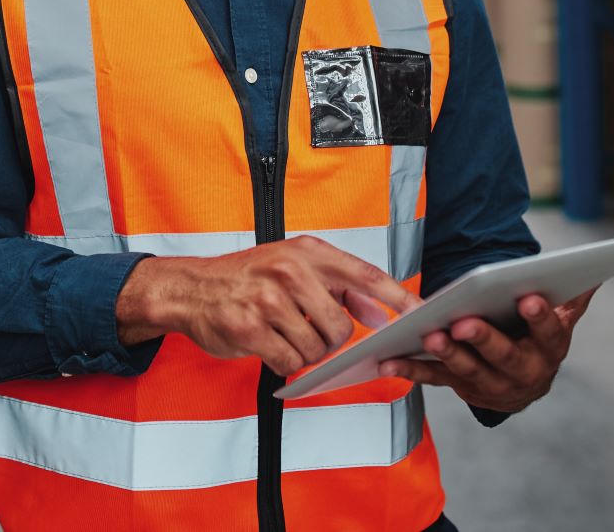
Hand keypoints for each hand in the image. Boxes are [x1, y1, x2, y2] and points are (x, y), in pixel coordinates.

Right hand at [116, 236, 418, 376]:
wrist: (191, 288)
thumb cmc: (246, 277)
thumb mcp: (294, 266)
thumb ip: (340, 286)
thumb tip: (380, 311)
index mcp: (308, 251)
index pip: (365, 274)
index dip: (398, 298)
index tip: (422, 314)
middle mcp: (290, 270)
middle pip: (340, 325)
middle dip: (330, 338)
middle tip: (308, 330)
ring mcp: (269, 299)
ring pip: (315, 348)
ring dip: (303, 352)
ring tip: (282, 334)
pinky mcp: (250, 328)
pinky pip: (289, 362)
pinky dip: (284, 362)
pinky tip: (269, 345)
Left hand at [377, 288, 596, 412]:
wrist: (522, 386)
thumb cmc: (538, 341)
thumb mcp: (559, 322)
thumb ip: (572, 298)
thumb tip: (594, 273)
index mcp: (550, 350)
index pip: (549, 333)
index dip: (539, 317)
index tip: (528, 297)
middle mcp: (523, 372)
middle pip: (504, 356)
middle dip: (484, 339)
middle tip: (465, 322)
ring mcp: (490, 384)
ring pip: (468, 370)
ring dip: (448, 354)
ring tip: (430, 334)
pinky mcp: (461, 387)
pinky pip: (436, 379)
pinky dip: (412, 371)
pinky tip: (391, 361)